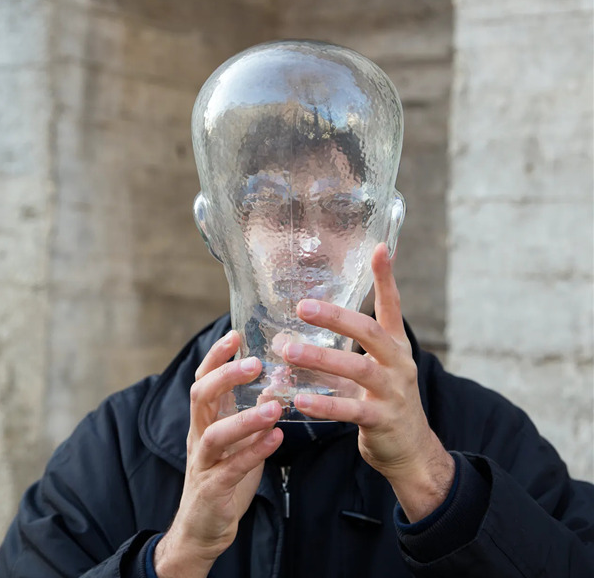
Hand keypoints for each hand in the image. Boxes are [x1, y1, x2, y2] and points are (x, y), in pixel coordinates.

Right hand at [154, 331, 282, 576]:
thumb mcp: (238, 439)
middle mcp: (199, 435)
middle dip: (225, 376)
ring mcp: (204, 462)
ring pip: (215, 434)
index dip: (216, 357)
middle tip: (254, 362)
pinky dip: (254, 452)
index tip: (235, 334)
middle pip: (200, 396)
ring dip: (245, 418)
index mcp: (205, 419)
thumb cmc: (223, 475)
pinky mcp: (213, 489)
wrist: (202, 529)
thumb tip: (276, 383)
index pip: (203, 379)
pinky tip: (276, 438)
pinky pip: (232, 468)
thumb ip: (252, 412)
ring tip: (273, 406)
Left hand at [283, 243, 454, 521]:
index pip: (392, 306)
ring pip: (359, 368)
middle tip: (302, 307)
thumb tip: (287, 345)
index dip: (386, 278)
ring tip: (289, 351)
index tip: (379, 248)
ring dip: (321, 358)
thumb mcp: (367, 373)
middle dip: (336, 317)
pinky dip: (324, 403)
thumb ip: (336, 357)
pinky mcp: (384, 420)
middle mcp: (399, 363)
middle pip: (370, 332)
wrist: (410, 449)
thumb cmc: (382, 403)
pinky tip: (299, 399)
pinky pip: (351, 408)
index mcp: (396, 347)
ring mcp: (394, 392)